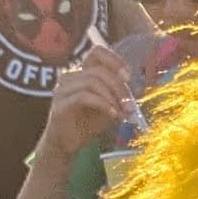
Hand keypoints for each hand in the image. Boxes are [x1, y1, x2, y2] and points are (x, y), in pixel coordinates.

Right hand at [38, 43, 133, 167]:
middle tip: (130, 105)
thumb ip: (119, 96)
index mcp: (82, 73)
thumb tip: (137, 89)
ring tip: (122, 112)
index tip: (128, 76)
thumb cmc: (86, 125)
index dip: (114, 60)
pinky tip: (112, 114)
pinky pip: (84, 96)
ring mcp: (63, 89)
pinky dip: (102, 104)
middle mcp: (70, 76)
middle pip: (99, 70)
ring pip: (92, 81)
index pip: (97, 52)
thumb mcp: (109, 107)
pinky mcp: (60, 103)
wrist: (66, 145)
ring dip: (112, 97)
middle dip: (119, 87)